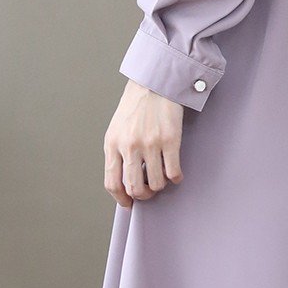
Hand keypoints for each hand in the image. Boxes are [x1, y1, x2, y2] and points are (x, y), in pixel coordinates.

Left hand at [104, 79, 184, 205]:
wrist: (153, 84)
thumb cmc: (135, 107)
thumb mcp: (116, 129)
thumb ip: (117, 153)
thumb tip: (123, 181)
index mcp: (112, 144)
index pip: (112, 182)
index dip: (121, 198)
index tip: (129, 202)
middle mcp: (129, 146)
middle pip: (134, 188)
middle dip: (143, 195)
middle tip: (149, 191)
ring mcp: (150, 144)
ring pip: (156, 183)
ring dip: (160, 186)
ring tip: (162, 177)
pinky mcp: (170, 140)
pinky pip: (173, 172)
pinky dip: (175, 178)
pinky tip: (175, 173)